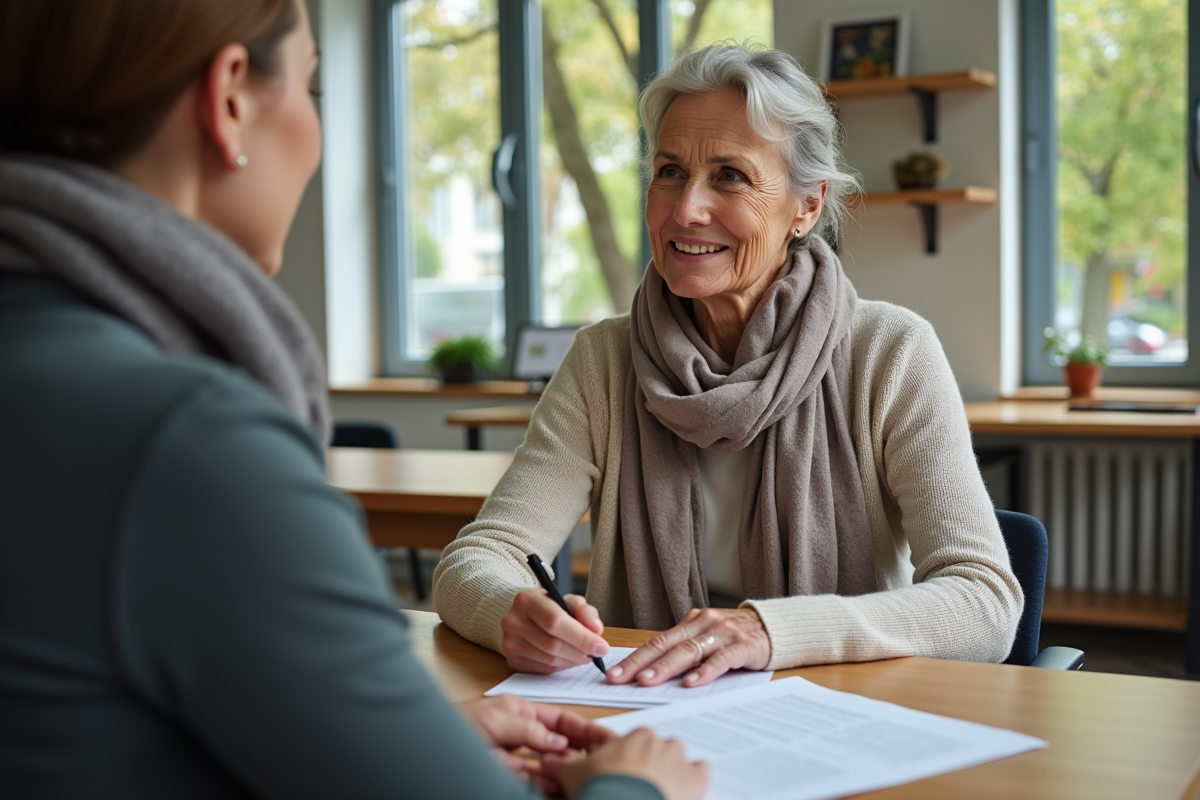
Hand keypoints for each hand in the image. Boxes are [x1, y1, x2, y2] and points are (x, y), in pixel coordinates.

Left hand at [459, 695, 615, 792]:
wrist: (426, 748)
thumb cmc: (454, 722)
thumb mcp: (495, 718)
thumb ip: (529, 728)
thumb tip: (559, 741)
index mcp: (521, 713)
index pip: (561, 720)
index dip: (585, 729)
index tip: (607, 737)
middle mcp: (521, 735)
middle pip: (560, 746)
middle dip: (581, 753)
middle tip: (603, 761)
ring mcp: (515, 758)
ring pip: (550, 768)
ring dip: (567, 772)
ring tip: (587, 776)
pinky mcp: (507, 777)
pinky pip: (534, 783)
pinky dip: (548, 786)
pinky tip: (561, 788)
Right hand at [501, 588, 608, 672]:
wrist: (524, 616)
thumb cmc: (550, 607)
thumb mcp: (569, 601)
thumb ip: (585, 612)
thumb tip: (596, 630)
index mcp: (526, 600)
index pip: (555, 621)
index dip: (581, 637)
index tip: (601, 646)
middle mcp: (513, 621)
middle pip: (552, 644)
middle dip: (580, 651)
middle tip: (596, 654)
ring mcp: (510, 643)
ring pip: (549, 660)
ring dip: (572, 661)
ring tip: (583, 655)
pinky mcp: (512, 660)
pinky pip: (543, 669)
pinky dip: (561, 667)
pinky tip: (568, 659)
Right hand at [543, 728, 709, 799]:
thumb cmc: (601, 790)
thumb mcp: (574, 775)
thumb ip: (561, 764)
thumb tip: (545, 761)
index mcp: (636, 737)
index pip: (634, 743)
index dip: (626, 761)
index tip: (619, 776)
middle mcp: (662, 743)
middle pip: (658, 752)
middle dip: (649, 767)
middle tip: (635, 789)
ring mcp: (681, 762)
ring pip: (680, 762)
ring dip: (672, 774)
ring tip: (657, 794)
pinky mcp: (697, 781)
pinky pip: (702, 773)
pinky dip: (695, 781)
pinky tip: (681, 792)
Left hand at [606, 607, 769, 687]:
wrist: (776, 627)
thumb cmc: (735, 637)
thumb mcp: (707, 639)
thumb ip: (685, 651)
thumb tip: (651, 673)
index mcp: (690, 623)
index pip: (656, 642)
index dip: (633, 658)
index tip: (612, 674)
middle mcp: (703, 624)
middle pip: (666, 645)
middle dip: (640, 663)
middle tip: (620, 679)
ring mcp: (722, 633)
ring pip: (689, 651)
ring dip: (666, 667)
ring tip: (647, 681)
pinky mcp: (743, 645)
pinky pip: (721, 659)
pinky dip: (705, 672)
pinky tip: (691, 683)